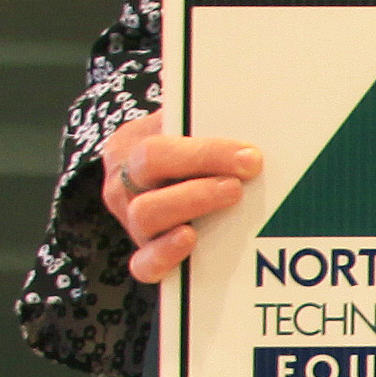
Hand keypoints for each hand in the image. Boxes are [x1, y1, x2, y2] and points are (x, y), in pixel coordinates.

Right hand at [101, 111, 262, 284]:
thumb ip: (208, 123)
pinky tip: (190, 241)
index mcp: (130, 145)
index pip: (158, 147)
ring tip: (230, 198)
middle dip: (200, 172)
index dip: (205, 153)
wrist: (172, 183)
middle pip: (149, 172)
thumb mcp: (190, 128)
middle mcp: (123, 183)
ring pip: (145, 215)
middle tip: (240, 183)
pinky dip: (165, 256)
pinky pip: (144, 265)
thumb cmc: (189, 153)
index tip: (249, 156)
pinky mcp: (145, 256)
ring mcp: (132, 222)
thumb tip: (252, 111)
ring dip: (191, 205)